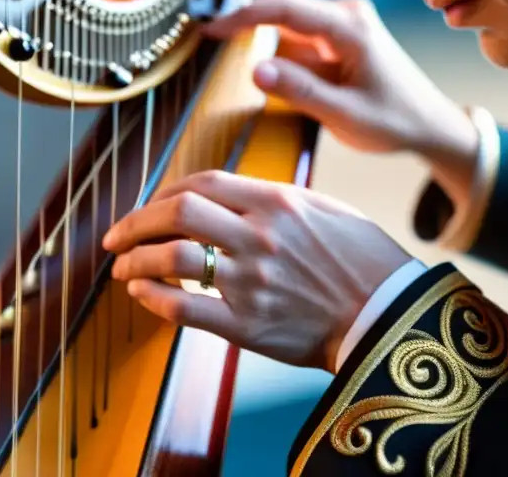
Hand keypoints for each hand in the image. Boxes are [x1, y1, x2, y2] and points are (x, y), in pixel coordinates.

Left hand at [102, 170, 410, 373]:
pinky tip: (141, 294)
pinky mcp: (249, 325)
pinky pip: (186, 309)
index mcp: (276, 202)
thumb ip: (272, 199)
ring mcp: (252, 280)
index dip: (165, 191)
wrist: (391, 316)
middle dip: (136, 222)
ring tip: (122, 267)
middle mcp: (259, 236)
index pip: (202, 183)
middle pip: (177, 213)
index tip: (149, 206)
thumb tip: (228, 196)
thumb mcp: (324, 209)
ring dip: (136, 260)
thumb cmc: (363, 260)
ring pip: (173, 258)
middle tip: (116, 236)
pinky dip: (154, 299)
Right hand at [204, 0, 478, 206]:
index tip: (210, 29)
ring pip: (285, 25)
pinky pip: (295, 39)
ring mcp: (340, 23)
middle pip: (281, 10)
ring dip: (258, 40)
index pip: (285, 8)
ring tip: (223, 56)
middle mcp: (345, 14)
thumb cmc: (395, 121)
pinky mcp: (335, 36)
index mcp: (351, 27)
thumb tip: (254, 69)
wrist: (429, 125)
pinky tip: (257, 70)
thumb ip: (299, 91)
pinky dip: (274, 53)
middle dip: (243, 25)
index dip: (243, 15)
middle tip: (205, 41)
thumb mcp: (345, 114)